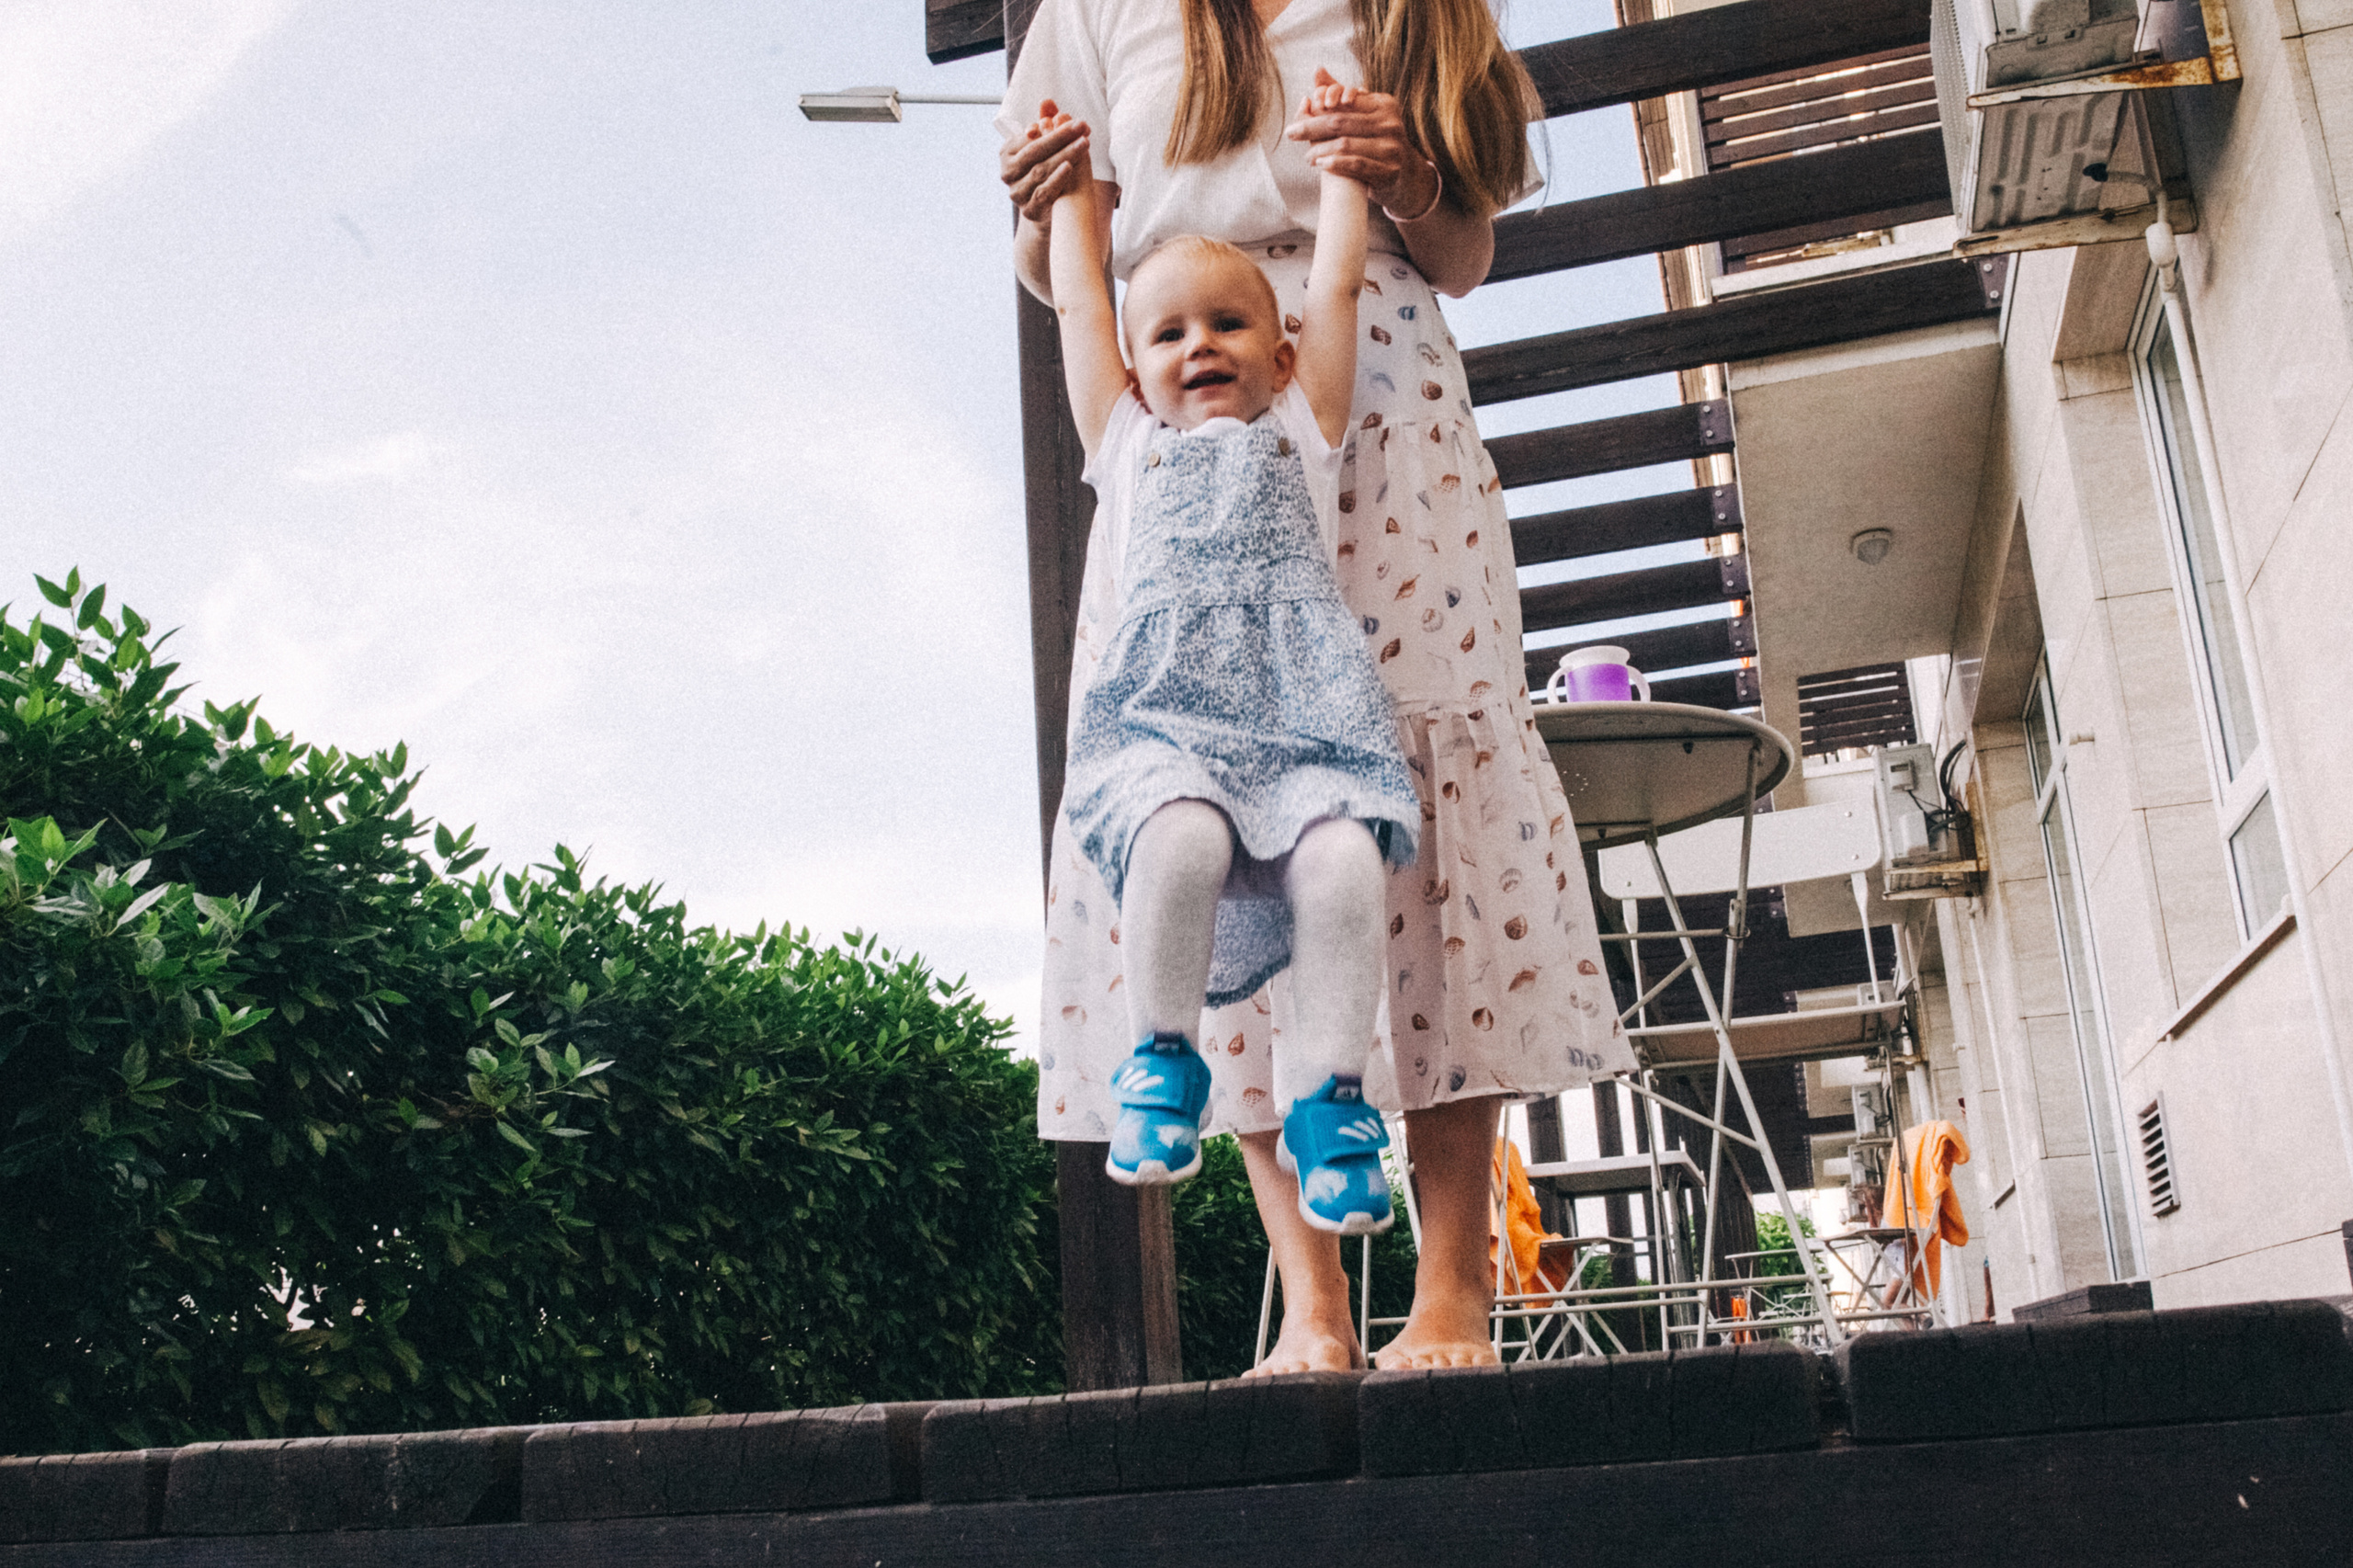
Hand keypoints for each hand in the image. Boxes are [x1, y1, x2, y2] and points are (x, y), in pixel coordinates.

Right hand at [1000, 98, 1089, 225]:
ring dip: (1063, 155)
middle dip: (1060, 138)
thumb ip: (1046, 124)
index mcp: (1007, 153)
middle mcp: (1007, 173)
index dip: (1052, 129)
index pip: (1030, 138)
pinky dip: (1056, 179)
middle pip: (1034, 152)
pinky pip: (1042, 192)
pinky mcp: (1028, 211)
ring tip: (1083, 143)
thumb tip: (1047, 102)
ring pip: (1039, 171)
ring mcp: (1017, 193)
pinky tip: (1070, 166)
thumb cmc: (1046, 170)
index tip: (1073, 121)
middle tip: (1081, 127)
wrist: (1047, 211)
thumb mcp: (1046, 146)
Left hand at [1285, 66, 1436, 216]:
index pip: (1346, 99)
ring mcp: (1392, 147)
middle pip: (1340, 122)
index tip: (1304, 109)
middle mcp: (1390, 123)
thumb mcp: (1364, 115)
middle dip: (1311, 127)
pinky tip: (1321, 165)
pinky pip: (1356, 165)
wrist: (1405, 176)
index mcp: (1383, 104)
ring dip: (1319, 150)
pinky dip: (1334, 164)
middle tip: (1291, 133)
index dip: (1322, 103)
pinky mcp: (1390, 170)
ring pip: (1345, 144)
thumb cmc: (1376, 141)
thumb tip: (1317, 70)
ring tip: (1307, 156)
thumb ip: (1341, 95)